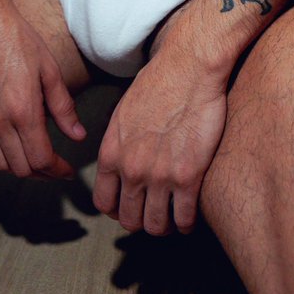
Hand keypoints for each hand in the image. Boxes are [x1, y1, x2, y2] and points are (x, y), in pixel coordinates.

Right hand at [0, 1, 84, 179]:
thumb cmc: (18, 39)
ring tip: (35, 155)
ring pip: (0, 163)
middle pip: (20, 169)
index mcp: (22, 110)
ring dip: (20, 166)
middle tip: (55, 165)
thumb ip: (63, 106)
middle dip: (41, 172)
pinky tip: (13, 139)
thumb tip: (77, 135)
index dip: (58, 170)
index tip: (68, 169)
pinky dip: (0, 153)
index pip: (41, 159)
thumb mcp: (49, 69)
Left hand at [93, 50, 226, 234]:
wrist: (189, 67)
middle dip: (141, 220)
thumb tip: (121, 160)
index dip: (117, 209)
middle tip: (154, 213)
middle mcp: (131, 169)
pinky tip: (190, 215)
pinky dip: (186, 223)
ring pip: (155, 225)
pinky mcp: (188, 176)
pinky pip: (184, 219)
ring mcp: (159, 175)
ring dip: (164, 225)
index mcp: (112, 152)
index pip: (103, 202)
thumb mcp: (124, 111)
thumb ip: (120, 143)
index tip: (130, 206)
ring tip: (172, 217)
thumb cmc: (159, 81)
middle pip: (129, 220)